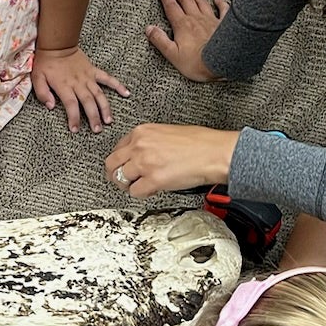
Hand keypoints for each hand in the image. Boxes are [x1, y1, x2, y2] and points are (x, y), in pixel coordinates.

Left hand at [31, 45, 128, 131]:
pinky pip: (108, 78)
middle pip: (88, 103)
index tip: (75, 129)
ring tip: (109, 120)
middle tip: (97, 130)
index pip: (71, 105)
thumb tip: (50, 106)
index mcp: (64, 86)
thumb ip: (42, 93)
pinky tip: (126, 93)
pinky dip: (118, 85)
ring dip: (105, 108)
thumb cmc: (46, 61)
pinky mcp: (94, 71)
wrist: (58, 44)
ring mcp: (88, 77)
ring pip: (99, 94)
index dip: (74, 119)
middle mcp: (78, 83)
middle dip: (93, 117)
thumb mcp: (37, 78)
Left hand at [107, 124, 238, 198]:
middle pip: (112, 164)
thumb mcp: (167, 132)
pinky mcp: (153, 180)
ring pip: (120, 179)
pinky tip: (151, 190)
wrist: (214, 153)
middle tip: (123, 180)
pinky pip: (135, 192)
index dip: (121, 160)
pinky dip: (141, 194)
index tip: (125, 165)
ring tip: (139, 186)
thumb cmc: (200, 143)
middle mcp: (139, 146)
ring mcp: (144, 163)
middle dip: (115, 174)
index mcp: (142, 131)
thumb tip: (142, 153)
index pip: (118, 148)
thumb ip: (150, 141)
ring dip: (128, 185)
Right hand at [147, 0, 228, 82]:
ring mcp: (211, 20)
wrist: (221, 63)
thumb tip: (149, 29)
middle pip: (186, 0)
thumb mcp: (172, 54)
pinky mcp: (224, 25)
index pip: (171, 7)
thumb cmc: (197, 62)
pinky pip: (222, 10)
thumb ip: (160, 40)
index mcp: (183, 25)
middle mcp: (196, 18)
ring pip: (201, 2)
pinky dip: (220, 3)